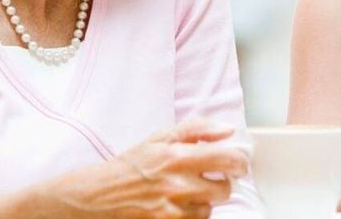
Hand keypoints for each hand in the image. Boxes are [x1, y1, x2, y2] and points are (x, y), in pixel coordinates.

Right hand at [50, 118, 249, 218]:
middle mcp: (178, 184)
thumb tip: (228, 130)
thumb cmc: (132, 164)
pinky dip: (191, 214)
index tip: (236, 164)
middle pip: (225, 189)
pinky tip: (176, 205)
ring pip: (210, 208)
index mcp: (178, 155)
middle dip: (219, 184)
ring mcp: (173, 209)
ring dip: (203, 201)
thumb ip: (198, 129)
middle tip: (205, 178)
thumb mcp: (161, 137)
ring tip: (183, 192)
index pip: (229, 160)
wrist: (100, 195)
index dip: (239, 163)